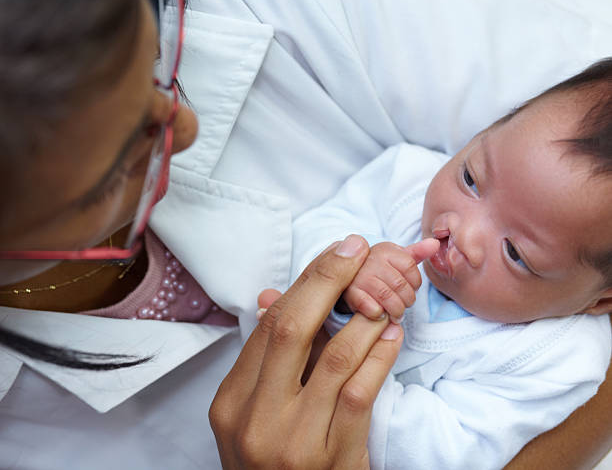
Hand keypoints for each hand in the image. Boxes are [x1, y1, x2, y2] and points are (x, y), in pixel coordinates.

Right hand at [209, 235, 403, 468]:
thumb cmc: (270, 464)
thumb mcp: (252, 416)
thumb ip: (265, 359)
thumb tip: (275, 296)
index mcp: (230, 402)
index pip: (268, 326)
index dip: (305, 282)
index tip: (335, 253)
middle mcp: (254, 419)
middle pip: (292, 329)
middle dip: (328, 281)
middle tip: (357, 250)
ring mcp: (293, 442)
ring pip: (333, 359)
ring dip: (364, 320)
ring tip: (383, 296)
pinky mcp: (334, 460)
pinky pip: (360, 394)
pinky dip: (378, 357)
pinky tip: (390, 336)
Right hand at [342, 238, 438, 322]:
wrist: (347, 279)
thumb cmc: (378, 271)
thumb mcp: (396, 259)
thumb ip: (417, 252)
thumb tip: (435, 244)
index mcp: (385, 250)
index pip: (410, 267)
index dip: (415, 283)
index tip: (411, 288)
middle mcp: (371, 260)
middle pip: (401, 284)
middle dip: (407, 300)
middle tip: (403, 304)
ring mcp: (359, 276)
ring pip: (388, 297)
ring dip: (396, 310)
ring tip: (395, 313)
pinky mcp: (351, 293)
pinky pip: (373, 308)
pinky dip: (380, 315)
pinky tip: (380, 314)